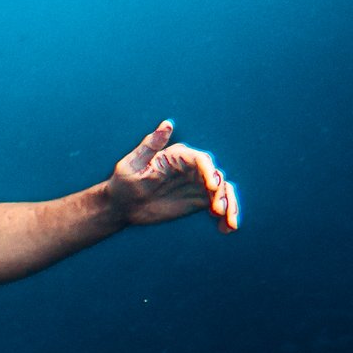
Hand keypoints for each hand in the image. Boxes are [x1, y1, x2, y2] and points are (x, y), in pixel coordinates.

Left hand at [107, 121, 240, 232]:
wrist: (122, 205)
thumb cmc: (124, 182)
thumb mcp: (132, 164)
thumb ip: (150, 145)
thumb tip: (167, 124)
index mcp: (178, 156)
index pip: (201, 160)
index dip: (209, 171)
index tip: (213, 187)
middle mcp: (192, 169)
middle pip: (216, 176)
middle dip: (221, 192)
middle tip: (218, 210)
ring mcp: (198, 185)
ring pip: (223, 192)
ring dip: (230, 205)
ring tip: (230, 223)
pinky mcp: (199, 200)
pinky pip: (219, 206)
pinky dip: (226, 216)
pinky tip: (227, 229)